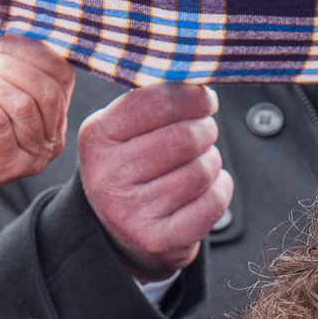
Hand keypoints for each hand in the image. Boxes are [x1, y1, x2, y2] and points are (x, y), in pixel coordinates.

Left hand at [0, 36, 74, 210]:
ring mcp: (29, 157)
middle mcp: (50, 141)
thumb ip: (3, 65)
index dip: (35, 50)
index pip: (62, 76)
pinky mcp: (0, 167)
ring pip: (18, 104)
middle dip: (4, 66)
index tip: (3, 40)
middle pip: (44, 90)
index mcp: (53, 117)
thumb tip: (8, 32)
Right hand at [77, 83, 233, 282]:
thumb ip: (154, 100)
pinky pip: (212, 202)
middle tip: (205, 132)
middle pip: (184, 137)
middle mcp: (107, 176)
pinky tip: (208, 188)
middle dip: (205, 130)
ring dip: (212, 162)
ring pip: (201, 170)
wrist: (123, 235)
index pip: (155, 102)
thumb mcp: (126, 130)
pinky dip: (220, 189)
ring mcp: (130, 212)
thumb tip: (197, 77)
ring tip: (200, 163)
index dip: (191, 97)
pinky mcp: (157, 240)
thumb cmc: (134, 168)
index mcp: (97, 136)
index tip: (205, 99)